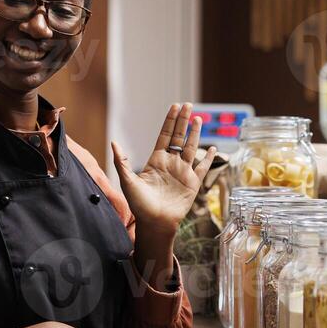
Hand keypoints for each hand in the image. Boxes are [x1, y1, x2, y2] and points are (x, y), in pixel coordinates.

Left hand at [111, 102, 216, 234]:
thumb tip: (114, 142)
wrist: (155, 222)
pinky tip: (212, 148)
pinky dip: (208, 158)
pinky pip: (203, 167)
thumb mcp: (127, 182)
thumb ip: (122, 162)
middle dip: (184, 121)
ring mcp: (182, 172)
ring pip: (192, 148)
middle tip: (189, 105)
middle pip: (179, 137)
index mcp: (156, 160)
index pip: (165, 135)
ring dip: (195, 133)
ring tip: (199, 119)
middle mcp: (170, 163)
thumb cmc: (140, 205)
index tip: (175, 106)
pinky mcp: (193, 183)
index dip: (170, 121)